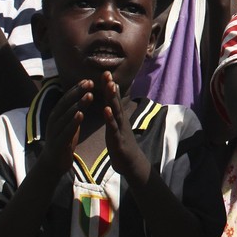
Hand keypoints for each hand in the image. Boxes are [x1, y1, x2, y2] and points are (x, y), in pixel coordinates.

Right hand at [42, 79, 89, 170]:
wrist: (53, 164)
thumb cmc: (63, 141)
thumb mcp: (69, 124)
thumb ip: (74, 111)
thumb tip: (83, 96)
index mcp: (56, 115)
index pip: (67, 98)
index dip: (77, 89)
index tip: (88, 79)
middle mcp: (54, 121)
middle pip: (66, 103)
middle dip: (78, 92)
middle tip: (90, 82)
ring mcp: (55, 131)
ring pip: (67, 115)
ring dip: (78, 104)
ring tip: (89, 95)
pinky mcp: (58, 142)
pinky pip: (66, 130)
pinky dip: (73, 122)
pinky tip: (81, 114)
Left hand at [97, 72, 151, 186]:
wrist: (131, 164)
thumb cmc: (122, 144)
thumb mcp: (117, 127)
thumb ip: (114, 114)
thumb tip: (111, 102)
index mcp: (117, 118)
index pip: (112, 99)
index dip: (109, 86)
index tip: (105, 72)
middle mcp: (120, 121)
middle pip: (115, 101)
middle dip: (111, 87)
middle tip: (107, 73)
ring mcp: (121, 129)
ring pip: (116, 111)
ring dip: (112, 98)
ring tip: (110, 86)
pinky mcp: (118, 140)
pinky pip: (113, 128)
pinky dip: (110, 118)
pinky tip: (106, 109)